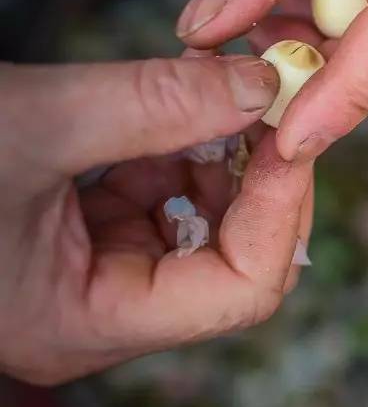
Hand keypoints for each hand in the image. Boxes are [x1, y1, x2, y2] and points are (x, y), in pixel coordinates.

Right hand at [0, 56, 312, 384]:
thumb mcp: (33, 124)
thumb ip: (156, 104)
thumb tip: (267, 85)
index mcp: (81, 322)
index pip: (239, 290)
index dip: (282, 208)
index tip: (295, 129)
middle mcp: (93, 312)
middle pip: (231, 257)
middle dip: (255, 173)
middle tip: (273, 94)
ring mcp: (84, 274)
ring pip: (197, 221)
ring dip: (217, 150)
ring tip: (217, 83)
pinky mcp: (73, 233)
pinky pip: (154, 196)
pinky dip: (175, 145)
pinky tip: (176, 96)